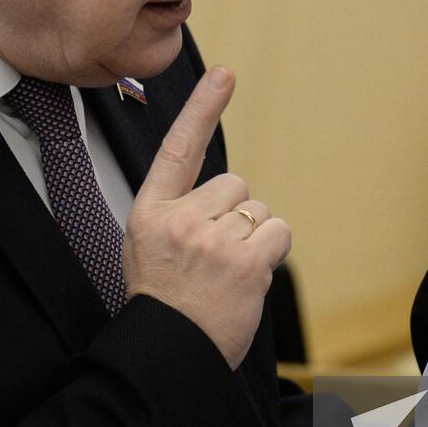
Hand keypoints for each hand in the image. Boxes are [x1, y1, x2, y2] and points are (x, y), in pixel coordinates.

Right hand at [123, 67, 290, 368]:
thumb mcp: (149, 244)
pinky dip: (271, 252)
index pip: (180, 148)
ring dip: (253, 238)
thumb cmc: (164, 300)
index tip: (224, 73)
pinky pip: (278, 232)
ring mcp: (213, 240)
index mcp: (151, 210)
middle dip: (234, 216)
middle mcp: (180, 219)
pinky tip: (246, 278)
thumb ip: (179, 210)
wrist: (168, 353)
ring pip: (259, 210)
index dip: (203, 107)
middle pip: (234, 185)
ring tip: (225, 273)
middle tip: (212, 256)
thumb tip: (225, 190)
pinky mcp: (244, 262)